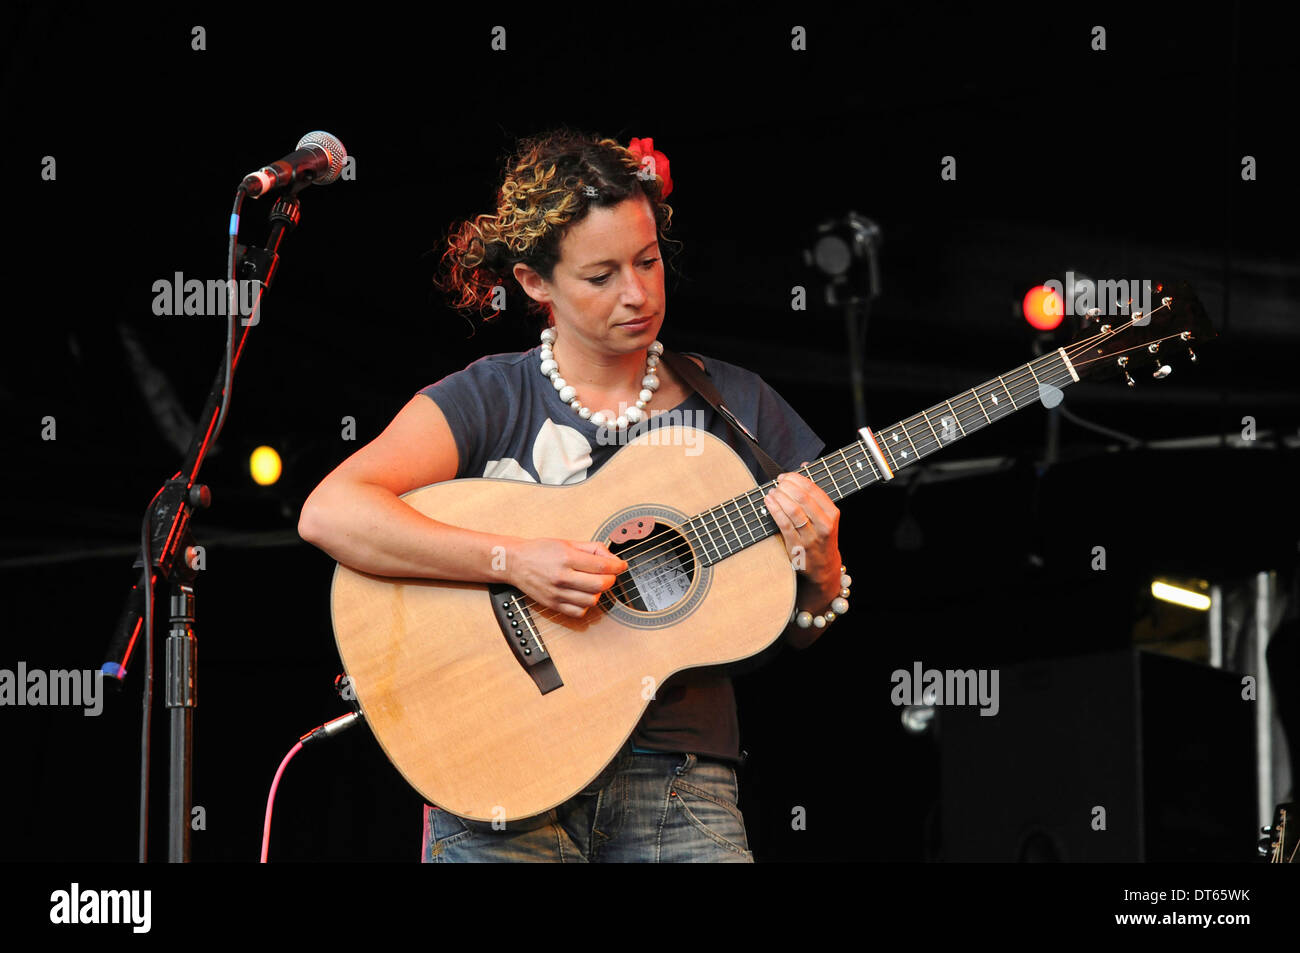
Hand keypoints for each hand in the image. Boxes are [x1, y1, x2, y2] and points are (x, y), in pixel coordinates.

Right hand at [508, 538, 627, 618]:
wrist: (515, 562)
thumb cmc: (541, 551)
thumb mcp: (568, 542)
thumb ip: (593, 549)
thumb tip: (613, 558)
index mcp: (567, 557)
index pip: (602, 566)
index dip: (617, 566)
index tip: (622, 565)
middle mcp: (562, 577)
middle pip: (600, 584)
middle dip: (611, 579)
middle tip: (609, 574)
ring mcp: (557, 593)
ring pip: (592, 600)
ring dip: (598, 592)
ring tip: (594, 584)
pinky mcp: (553, 605)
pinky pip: (579, 612)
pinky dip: (586, 605)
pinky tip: (583, 595)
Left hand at [764, 463, 841, 602]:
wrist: (824, 567)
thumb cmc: (822, 536)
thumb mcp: (825, 515)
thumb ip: (814, 491)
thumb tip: (804, 465)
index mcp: (832, 514)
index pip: (814, 490)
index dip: (797, 479)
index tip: (786, 476)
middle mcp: (823, 525)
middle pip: (803, 498)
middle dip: (787, 486)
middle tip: (778, 482)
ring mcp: (810, 537)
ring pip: (793, 511)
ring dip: (779, 497)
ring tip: (772, 491)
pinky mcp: (796, 546)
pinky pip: (784, 524)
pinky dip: (774, 510)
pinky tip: (769, 501)